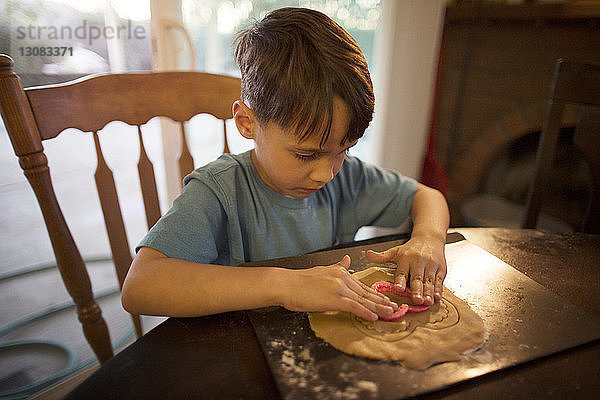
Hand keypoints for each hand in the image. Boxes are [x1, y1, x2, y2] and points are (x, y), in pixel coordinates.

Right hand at [280, 255, 398, 320]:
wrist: (286, 284)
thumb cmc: (300, 281)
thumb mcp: (322, 270)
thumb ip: (337, 266)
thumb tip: (347, 259)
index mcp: (340, 272)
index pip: (362, 285)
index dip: (376, 293)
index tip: (386, 299)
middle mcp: (342, 278)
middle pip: (366, 292)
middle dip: (382, 301)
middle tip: (395, 307)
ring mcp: (339, 288)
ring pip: (364, 299)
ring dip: (379, 308)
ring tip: (390, 313)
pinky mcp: (334, 299)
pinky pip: (354, 306)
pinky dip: (366, 312)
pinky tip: (374, 317)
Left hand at [366, 236, 446, 305]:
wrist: (430, 238)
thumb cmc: (411, 249)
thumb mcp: (395, 251)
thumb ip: (382, 256)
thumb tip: (367, 254)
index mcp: (406, 259)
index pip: (402, 271)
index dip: (400, 280)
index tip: (398, 288)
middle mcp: (419, 262)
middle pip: (417, 278)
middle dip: (417, 290)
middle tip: (417, 300)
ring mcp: (431, 265)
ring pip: (429, 281)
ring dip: (429, 292)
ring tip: (427, 302)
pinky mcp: (441, 269)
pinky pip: (439, 280)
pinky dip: (438, 289)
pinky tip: (437, 297)